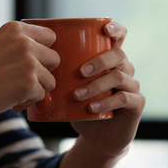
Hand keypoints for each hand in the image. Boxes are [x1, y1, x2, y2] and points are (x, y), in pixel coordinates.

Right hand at [0, 21, 59, 118]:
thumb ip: (21, 46)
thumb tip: (51, 57)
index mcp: (16, 29)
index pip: (50, 36)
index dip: (45, 52)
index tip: (34, 62)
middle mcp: (25, 42)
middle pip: (55, 58)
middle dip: (43, 72)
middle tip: (22, 80)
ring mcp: (28, 63)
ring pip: (51, 80)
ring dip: (37, 89)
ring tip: (15, 91)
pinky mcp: (29, 84)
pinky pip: (42, 96)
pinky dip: (28, 101)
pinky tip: (12, 100)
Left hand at [69, 21, 144, 158]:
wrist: (97, 138)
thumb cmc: (81, 108)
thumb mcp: (68, 88)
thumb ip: (58, 74)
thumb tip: (30, 62)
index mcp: (110, 59)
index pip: (120, 36)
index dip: (115, 28)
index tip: (104, 28)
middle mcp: (125, 68)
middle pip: (118, 55)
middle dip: (98, 61)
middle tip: (79, 72)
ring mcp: (133, 86)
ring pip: (119, 77)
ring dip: (96, 85)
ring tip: (77, 95)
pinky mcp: (137, 104)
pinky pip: (124, 98)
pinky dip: (106, 102)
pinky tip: (92, 107)